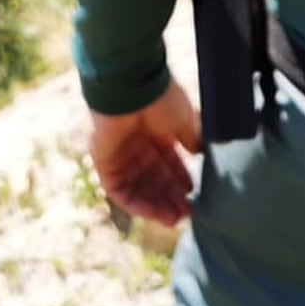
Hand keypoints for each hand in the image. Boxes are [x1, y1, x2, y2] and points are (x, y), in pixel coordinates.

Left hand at [87, 79, 200, 227]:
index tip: (195, 193)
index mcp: (155, 131)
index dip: (180, 180)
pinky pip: (119, 191)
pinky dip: (136, 204)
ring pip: (138, 188)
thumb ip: (191, 139)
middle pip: (153, 179)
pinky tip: (155, 213)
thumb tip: (200, 153)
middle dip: (170, 197)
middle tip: (188, 213)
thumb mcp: (184, 120)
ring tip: (174, 219)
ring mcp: (119, 155)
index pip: (168, 162)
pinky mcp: (104, 163)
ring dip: (156, 206)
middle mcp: (137, 144)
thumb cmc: (160, 98)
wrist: (133, 86)